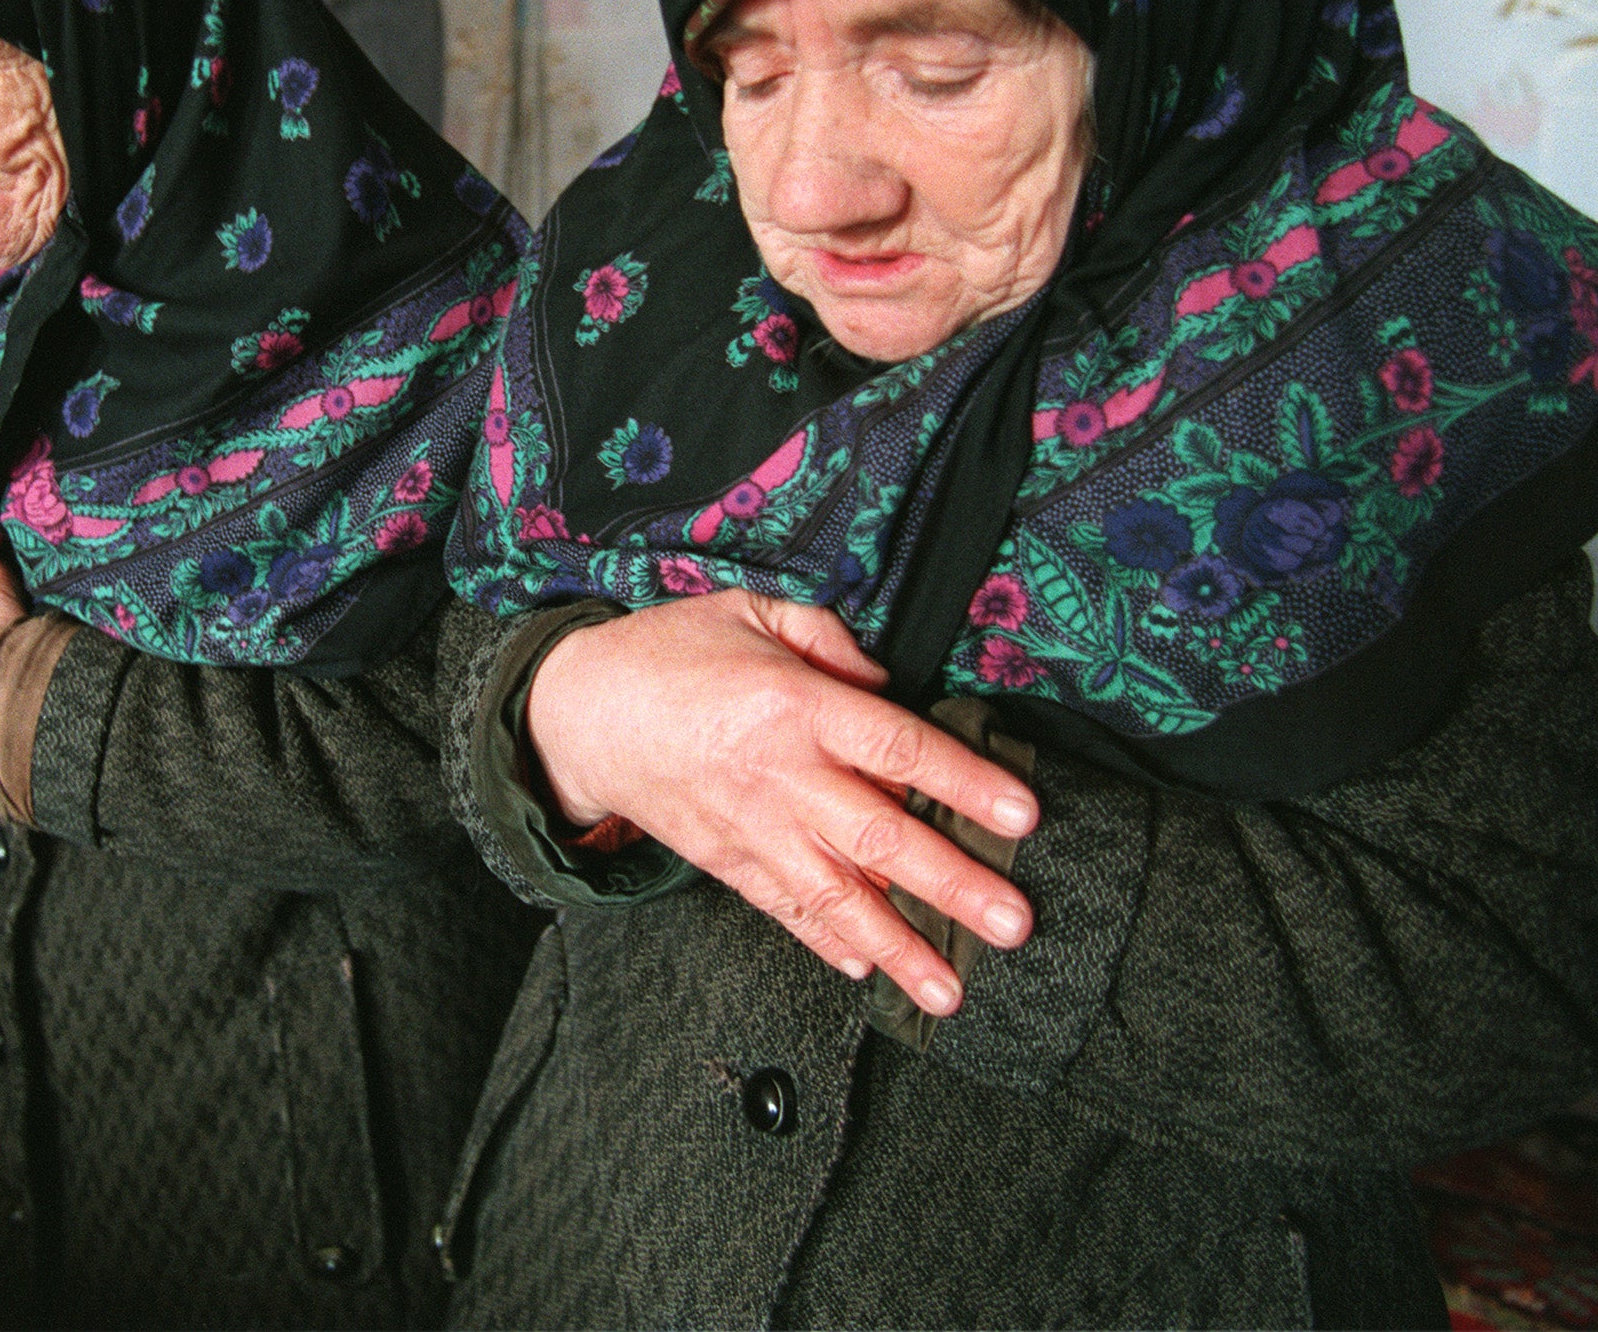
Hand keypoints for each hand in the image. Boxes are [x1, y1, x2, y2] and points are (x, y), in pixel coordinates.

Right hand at [525, 589, 1038, 1013]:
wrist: (576, 713)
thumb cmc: (665, 655)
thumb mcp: (747, 610)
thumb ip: (826, 637)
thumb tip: (886, 681)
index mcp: (795, 705)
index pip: (899, 747)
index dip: (965, 781)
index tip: (1020, 814)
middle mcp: (780, 776)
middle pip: (881, 836)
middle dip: (953, 885)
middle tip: (1012, 921)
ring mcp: (753, 828)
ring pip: (837, 896)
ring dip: (899, 945)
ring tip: (949, 988)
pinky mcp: (727, 862)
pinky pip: (786, 910)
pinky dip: (827, 943)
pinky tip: (869, 969)